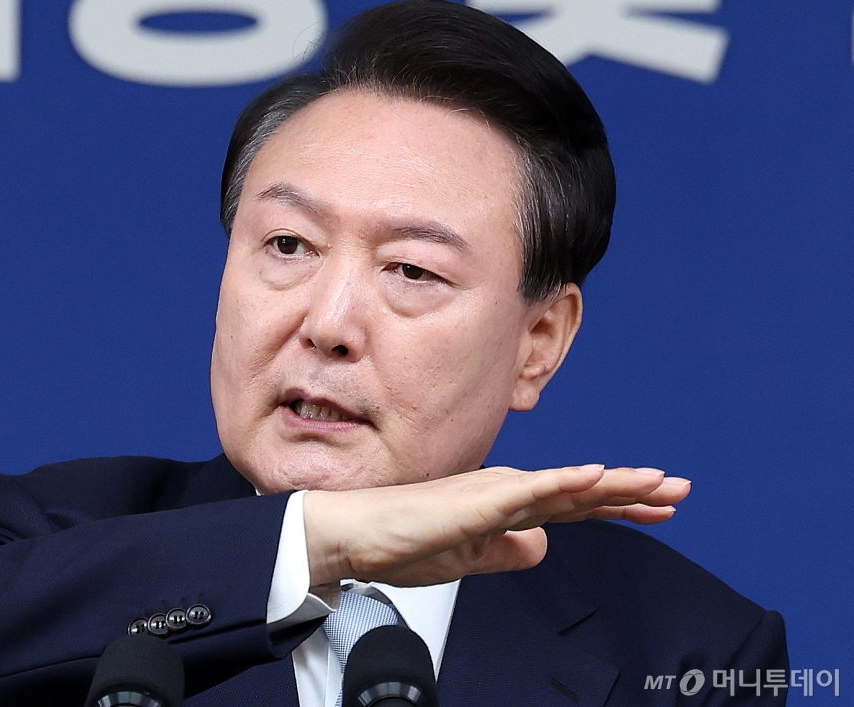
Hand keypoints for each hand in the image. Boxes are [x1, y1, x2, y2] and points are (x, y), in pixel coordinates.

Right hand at [303, 465, 689, 587]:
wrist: (357, 536)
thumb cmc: (403, 542)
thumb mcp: (470, 560)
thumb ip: (508, 552)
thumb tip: (543, 548)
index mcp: (508, 505)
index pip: (577, 505)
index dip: (622, 504)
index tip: (662, 505)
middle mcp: (508, 492)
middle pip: (583, 491)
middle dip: (635, 491)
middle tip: (680, 488)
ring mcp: (493, 494)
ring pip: (565, 487)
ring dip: (613, 484)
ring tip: (656, 481)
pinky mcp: (474, 503)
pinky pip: (526, 492)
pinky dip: (562, 484)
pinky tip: (592, 478)